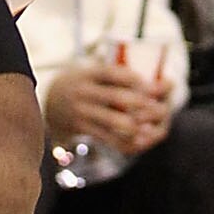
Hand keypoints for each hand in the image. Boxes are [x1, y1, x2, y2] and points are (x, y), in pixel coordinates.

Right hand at [44, 55, 170, 153]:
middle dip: (141, 103)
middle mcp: (84, 92)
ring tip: (150, 126)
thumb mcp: (93, 72)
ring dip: (135, 125)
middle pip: (116, 97)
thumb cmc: (84, 84)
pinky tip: (139, 140)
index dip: (134, 78)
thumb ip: (118, 75)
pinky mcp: (82, 128)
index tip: (150, 84)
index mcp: (88, 74)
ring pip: (113, 121)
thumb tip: (164, 84)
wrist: (50, 101)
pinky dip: (126, 141)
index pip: (112, 72)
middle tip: (158, 107)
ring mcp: (82, 111)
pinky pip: (107, 138)